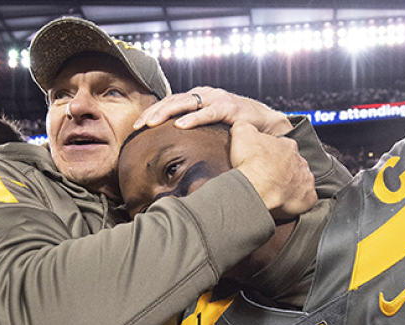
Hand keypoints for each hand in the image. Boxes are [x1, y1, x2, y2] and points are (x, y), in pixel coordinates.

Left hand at [135, 87, 293, 135]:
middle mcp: (206, 95)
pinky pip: (209, 112)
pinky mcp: (230, 108)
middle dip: (153, 112)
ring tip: (151, 122)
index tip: (136, 126)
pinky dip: (193, 118)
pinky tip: (180, 125)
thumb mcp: (212, 128)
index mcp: (199, 98)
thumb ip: (196, 132)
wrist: (268, 124)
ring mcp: (218, 99)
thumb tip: (173, 149)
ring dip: (167, 112)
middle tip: (137, 125)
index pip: (170, 103)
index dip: (152, 112)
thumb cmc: (238, 127)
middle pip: (173, 100)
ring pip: (186, 103)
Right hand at [230, 121, 315, 219]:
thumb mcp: (242, 133)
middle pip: (293, 164)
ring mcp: (306, 179)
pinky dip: (298, 201)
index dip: (272, 155)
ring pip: (301, 181)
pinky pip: (306, 199)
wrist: (256, 186)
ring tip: (276, 192)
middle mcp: (300, 161)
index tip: (262, 161)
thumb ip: (245, 126)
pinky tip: (286, 202)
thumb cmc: (251, 161)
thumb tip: (243, 125)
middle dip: (283, 170)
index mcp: (287, 145)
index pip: (282, 147)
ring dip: (291, 185)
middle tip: (268, 178)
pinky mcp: (308, 197)